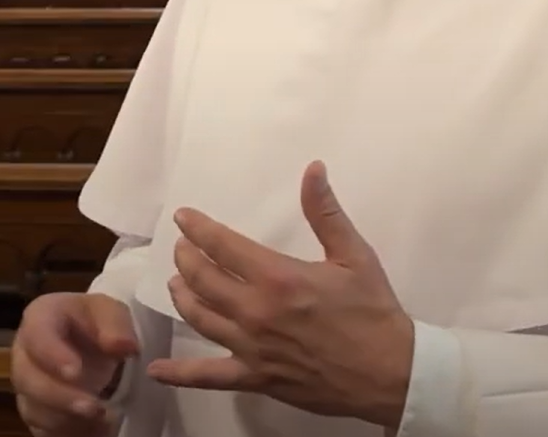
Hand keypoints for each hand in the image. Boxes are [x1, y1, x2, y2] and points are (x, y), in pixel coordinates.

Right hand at [12, 292, 139, 436]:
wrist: (90, 343)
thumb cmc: (96, 322)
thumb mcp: (112, 313)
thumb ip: (116, 325)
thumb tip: (125, 346)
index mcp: (41, 316)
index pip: (37, 333)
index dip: (52, 354)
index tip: (76, 371)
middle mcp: (24, 351)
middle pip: (27, 377)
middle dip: (60, 396)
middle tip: (94, 407)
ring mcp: (26, 383)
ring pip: (32, 406)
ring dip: (65, 417)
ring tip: (101, 418)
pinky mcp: (34, 409)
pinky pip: (40, 425)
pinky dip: (67, 429)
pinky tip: (93, 427)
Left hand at [146, 161, 414, 427]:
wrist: (390, 372)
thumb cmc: (374, 311)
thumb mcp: (354, 255)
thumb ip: (325, 212)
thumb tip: (313, 170)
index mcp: (278, 277)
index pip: (223, 246)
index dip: (198, 229)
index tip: (183, 218)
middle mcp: (255, 311)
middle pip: (202, 279)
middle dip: (186, 258)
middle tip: (183, 248)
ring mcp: (251, 347)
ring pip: (200, 318)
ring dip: (183, 296)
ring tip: (179, 284)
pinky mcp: (255, 377)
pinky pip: (207, 376)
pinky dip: (178, 372)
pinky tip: (157, 368)